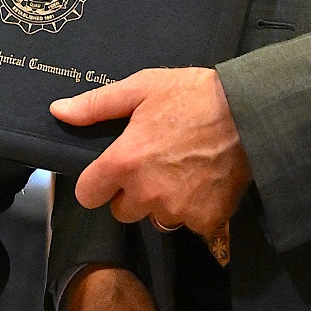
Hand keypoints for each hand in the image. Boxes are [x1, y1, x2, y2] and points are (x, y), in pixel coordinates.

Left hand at [51, 67, 250, 239]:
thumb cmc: (194, 95)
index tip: (110, 172)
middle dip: (132, 192)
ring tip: (182, 171)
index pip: (87, 195)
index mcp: (124, 162)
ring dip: (162, 203)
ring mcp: (177, 210)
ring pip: (155, 218)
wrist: (251, 113)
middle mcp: (146, 193)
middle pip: (121, 210)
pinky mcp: (206, 219)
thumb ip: (96, 105)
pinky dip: (195, 208)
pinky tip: (204, 181)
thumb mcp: (142, 88)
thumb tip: (58, 112)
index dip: (96, 183)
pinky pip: (189, 223)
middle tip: (155, 163)